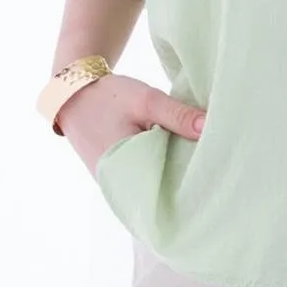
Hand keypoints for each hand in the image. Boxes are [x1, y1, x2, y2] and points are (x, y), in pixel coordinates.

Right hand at [57, 72, 207, 177]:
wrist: (73, 95)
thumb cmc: (109, 97)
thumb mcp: (146, 100)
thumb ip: (177, 115)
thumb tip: (210, 129)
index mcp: (125, 172)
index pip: (166, 190)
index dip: (191, 183)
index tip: (212, 173)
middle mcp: (117, 186)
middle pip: (160, 191)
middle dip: (183, 181)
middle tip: (211, 170)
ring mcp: (114, 184)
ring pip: (150, 186)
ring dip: (170, 176)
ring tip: (197, 165)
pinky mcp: (114, 177)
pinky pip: (140, 181)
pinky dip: (156, 171)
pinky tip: (174, 161)